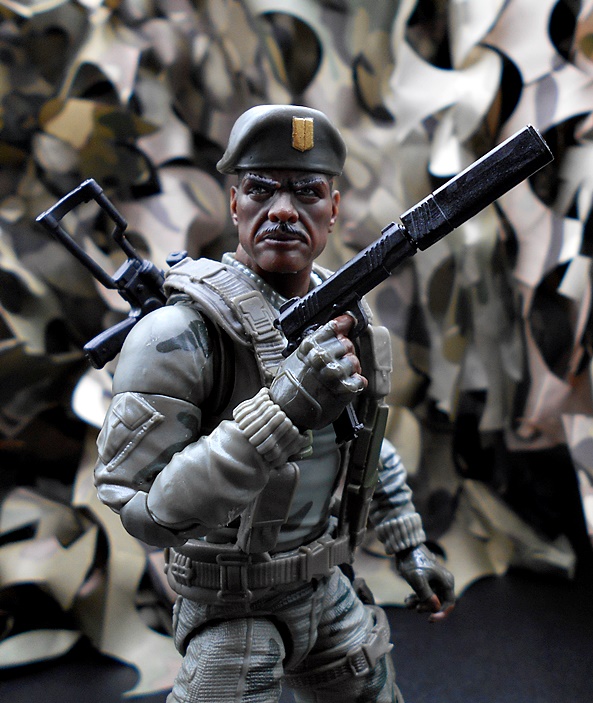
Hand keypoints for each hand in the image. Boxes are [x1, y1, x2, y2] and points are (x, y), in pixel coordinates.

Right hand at [270, 314, 366, 429]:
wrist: (287, 412)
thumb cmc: (289, 387)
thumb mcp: (295, 358)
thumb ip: (314, 345)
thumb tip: (334, 330)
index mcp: (310, 346)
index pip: (334, 326)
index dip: (344, 323)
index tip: (348, 322)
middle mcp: (323, 356)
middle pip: (347, 343)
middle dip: (344, 352)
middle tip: (335, 362)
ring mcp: (335, 373)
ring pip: (354, 362)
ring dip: (349, 370)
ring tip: (338, 378)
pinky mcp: (344, 389)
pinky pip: (359, 380)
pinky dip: (354, 384)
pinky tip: (344, 386)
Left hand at [396, 544, 454, 622]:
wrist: (403, 548)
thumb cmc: (412, 562)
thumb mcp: (417, 579)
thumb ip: (426, 594)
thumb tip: (436, 607)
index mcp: (446, 581)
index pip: (449, 603)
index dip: (441, 613)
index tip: (430, 619)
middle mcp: (442, 582)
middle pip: (438, 603)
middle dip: (426, 607)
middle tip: (415, 607)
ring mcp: (434, 582)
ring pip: (429, 600)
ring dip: (418, 604)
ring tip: (407, 602)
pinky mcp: (426, 581)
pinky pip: (423, 595)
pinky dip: (416, 599)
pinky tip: (407, 599)